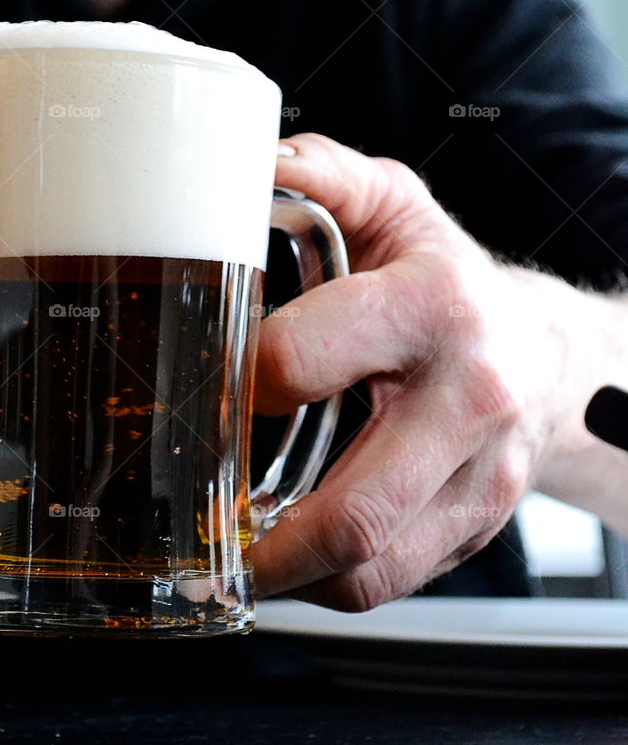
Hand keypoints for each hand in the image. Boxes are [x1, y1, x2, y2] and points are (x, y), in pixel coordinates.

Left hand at [251, 133, 571, 610]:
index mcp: (432, 308)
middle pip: (354, 510)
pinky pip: (393, 582)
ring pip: (374, 568)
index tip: (207, 386)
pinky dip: (328, 583)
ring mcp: (481, 476)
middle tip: (201, 534)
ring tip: (236, 560)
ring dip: (288, 579)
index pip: (302, 361)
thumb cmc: (449, 280)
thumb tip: (252, 161)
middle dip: (260, 543)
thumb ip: (324, 175)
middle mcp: (469, 400)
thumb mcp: (394, 206)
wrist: (544, 351)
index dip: (237, 380)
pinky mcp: (478, 525)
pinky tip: (292, 557)